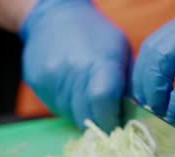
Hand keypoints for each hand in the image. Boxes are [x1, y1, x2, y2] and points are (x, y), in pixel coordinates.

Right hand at [20, 0, 131, 131]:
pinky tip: (71, 89)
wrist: (54, 17)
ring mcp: (52, 79)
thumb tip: (136, 113)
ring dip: (83, 114)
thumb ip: (129, 83)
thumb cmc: (96, 34)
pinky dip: (68, 106)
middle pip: (87, 117)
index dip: (112, 119)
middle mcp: (73, 72)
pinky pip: (56, 108)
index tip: (118, 122)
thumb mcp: (121, 50)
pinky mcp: (38, 84)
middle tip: (106, 113)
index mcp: (100, 62)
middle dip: (100, 122)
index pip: (104, 101)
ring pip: (72, 116)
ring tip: (87, 95)